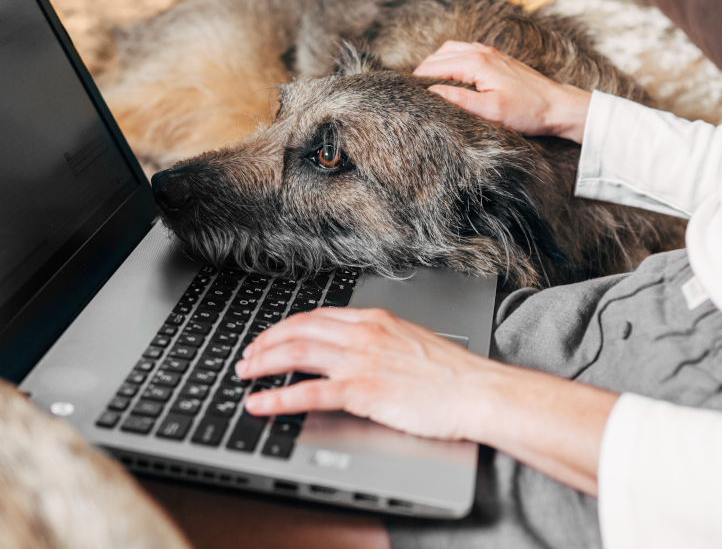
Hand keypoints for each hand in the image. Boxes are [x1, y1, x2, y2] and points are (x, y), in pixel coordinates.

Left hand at [238, 306, 617, 495]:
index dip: (285, 328)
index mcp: (374, 320)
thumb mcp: (410, 341)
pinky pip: (309, 393)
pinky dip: (278, 397)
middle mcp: (363, 335)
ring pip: (297, 355)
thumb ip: (379, 340)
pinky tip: (260, 403)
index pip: (316, 317)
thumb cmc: (451, 372)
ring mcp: (361, 362)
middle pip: (299, 331)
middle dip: (265, 343)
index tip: (270, 338)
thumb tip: (353, 347)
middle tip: (246, 357)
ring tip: (244, 375)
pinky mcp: (363, 392)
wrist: (477, 390)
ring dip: (263, 364)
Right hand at [413, 41, 591, 142]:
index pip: (435, 66)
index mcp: (477, 63)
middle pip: (440, 55)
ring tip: (426, 84)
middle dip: (423, 70)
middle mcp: (482, 52)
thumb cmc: (527, 112)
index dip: (417, 80)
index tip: (404, 94)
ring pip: (452, 50)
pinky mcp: (497, 58)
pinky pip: (465, 52)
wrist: (558, 106)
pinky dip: (451, 61)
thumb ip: (458, 99)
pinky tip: (450, 76)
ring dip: (436, 64)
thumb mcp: (489, 111)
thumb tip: (430, 91)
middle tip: (410, 91)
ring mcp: (490, 53)